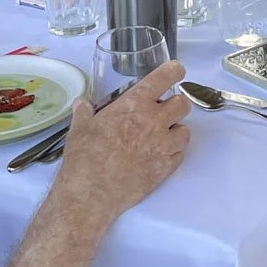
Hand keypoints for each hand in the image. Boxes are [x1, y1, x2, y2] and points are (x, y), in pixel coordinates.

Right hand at [54, 61, 190, 233]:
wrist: (90, 195)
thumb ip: (85, 112)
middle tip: (163, 112)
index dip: (174, 71)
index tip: (176, 71)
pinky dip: (173, 152)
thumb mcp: (80, 129)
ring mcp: (164, 145)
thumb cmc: (84, 158)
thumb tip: (81, 103)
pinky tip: (159, 155)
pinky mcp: (166, 167)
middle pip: (183, 104)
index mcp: (135, 104)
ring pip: (186, 130)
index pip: (166, 77)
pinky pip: (180, 154)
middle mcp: (155, 120)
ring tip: (162, 136)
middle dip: (175, 105)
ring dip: (176, 130)